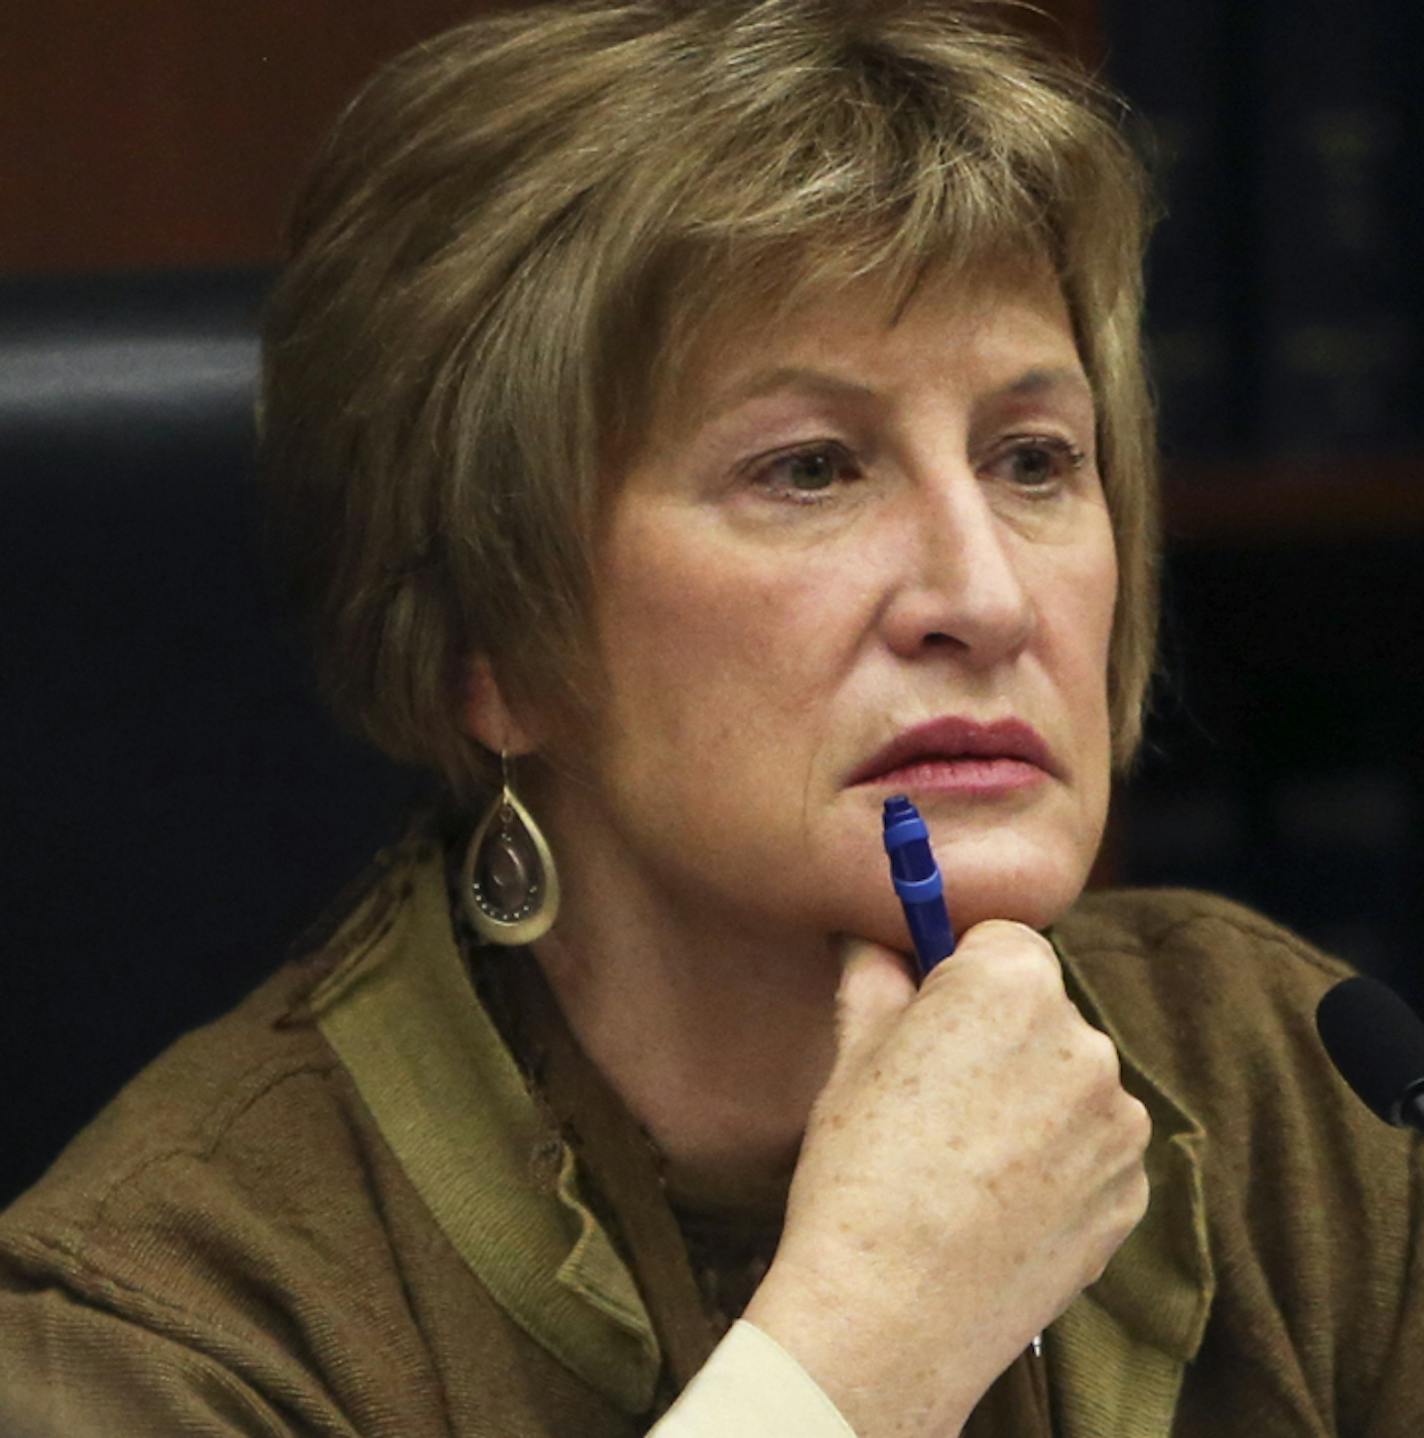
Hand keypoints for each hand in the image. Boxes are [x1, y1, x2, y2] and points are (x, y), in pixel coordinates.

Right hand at [743, 921, 1149, 1437]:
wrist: (890, 1314)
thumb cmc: (859, 1170)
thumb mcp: (852, 1051)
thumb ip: (874, 972)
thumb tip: (876, 935)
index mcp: (1011, 984)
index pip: (1001, 938)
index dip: (959, 971)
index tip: (928, 1012)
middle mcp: (1084, 1039)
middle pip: (1040, 1009)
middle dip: (996, 1036)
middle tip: (933, 1095)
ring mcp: (1118, 1121)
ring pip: (1069, 1080)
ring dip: (1032, 1099)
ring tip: (963, 1160)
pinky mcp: (1132, 1192)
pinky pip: (1092, 1149)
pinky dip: (1057, 1163)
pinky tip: (998, 1201)